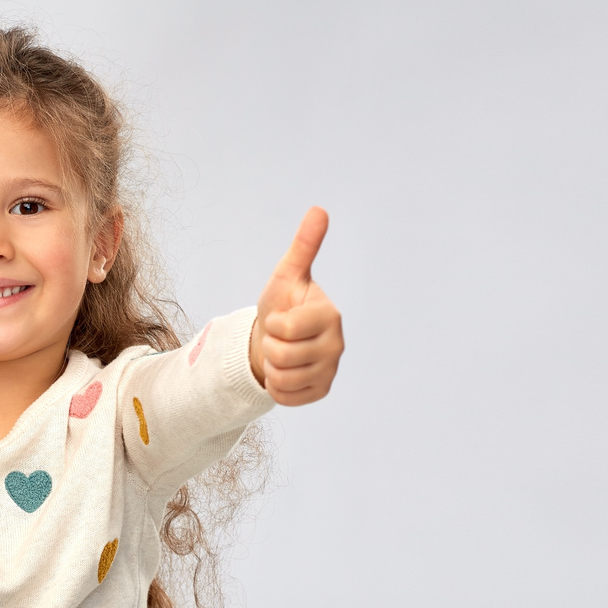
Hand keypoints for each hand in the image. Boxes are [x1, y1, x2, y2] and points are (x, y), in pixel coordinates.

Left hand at [250, 207, 343, 405]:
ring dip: (271, 366)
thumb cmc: (282, 304)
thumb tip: (319, 210)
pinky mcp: (321, 390)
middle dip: (270, 346)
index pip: (286, 329)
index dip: (272, 324)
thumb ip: (303, 246)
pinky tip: (284, 370)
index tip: (280, 318)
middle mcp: (337, 345)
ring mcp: (331, 370)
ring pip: (282, 378)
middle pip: (282, 355)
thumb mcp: (287, 275)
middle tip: (279, 337)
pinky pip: (285, 396)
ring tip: (281, 353)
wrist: (276, 339)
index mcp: (330, 315)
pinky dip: (276, 386)